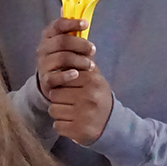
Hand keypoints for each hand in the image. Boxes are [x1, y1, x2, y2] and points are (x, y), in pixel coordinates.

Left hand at [34, 18, 112, 144]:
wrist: (113, 126)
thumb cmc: (99, 97)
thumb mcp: (95, 77)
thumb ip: (83, 61)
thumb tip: (71, 33)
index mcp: (92, 82)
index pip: (63, 77)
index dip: (62, 82)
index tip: (68, 85)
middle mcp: (88, 98)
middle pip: (55, 94)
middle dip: (59, 97)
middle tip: (71, 101)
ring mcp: (83, 116)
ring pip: (53, 110)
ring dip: (59, 111)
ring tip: (72, 111)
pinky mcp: (77, 132)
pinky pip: (57, 125)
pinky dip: (62, 125)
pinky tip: (73, 123)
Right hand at [34, 18, 95, 99]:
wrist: (52, 79)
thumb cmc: (64, 56)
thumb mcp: (66, 42)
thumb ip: (71, 29)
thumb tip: (71, 6)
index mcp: (49, 36)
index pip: (58, 25)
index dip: (72, 23)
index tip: (86, 24)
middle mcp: (43, 48)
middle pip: (62, 41)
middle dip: (81, 45)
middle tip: (93, 49)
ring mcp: (43, 64)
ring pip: (62, 58)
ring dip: (80, 61)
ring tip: (90, 65)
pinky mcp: (46, 79)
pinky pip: (56, 77)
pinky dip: (68, 75)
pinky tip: (77, 74)